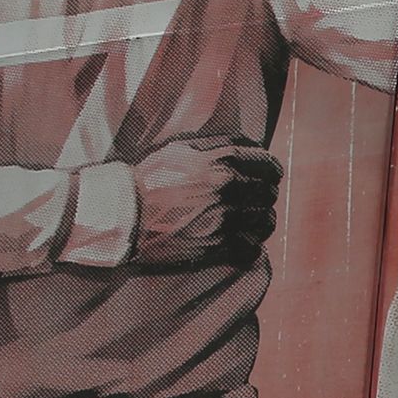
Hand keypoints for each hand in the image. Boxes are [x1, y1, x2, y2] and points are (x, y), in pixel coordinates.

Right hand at [125, 140, 282, 266]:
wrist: (127, 213)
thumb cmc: (149, 178)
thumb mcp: (181, 149)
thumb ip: (215, 147)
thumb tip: (241, 148)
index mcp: (225, 162)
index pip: (269, 167)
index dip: (269, 172)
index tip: (266, 176)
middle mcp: (232, 190)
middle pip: (270, 194)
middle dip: (263, 195)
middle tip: (253, 198)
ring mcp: (227, 220)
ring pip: (266, 222)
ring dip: (260, 220)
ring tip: (249, 220)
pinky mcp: (219, 247)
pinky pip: (253, 250)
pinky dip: (251, 246)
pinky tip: (241, 242)